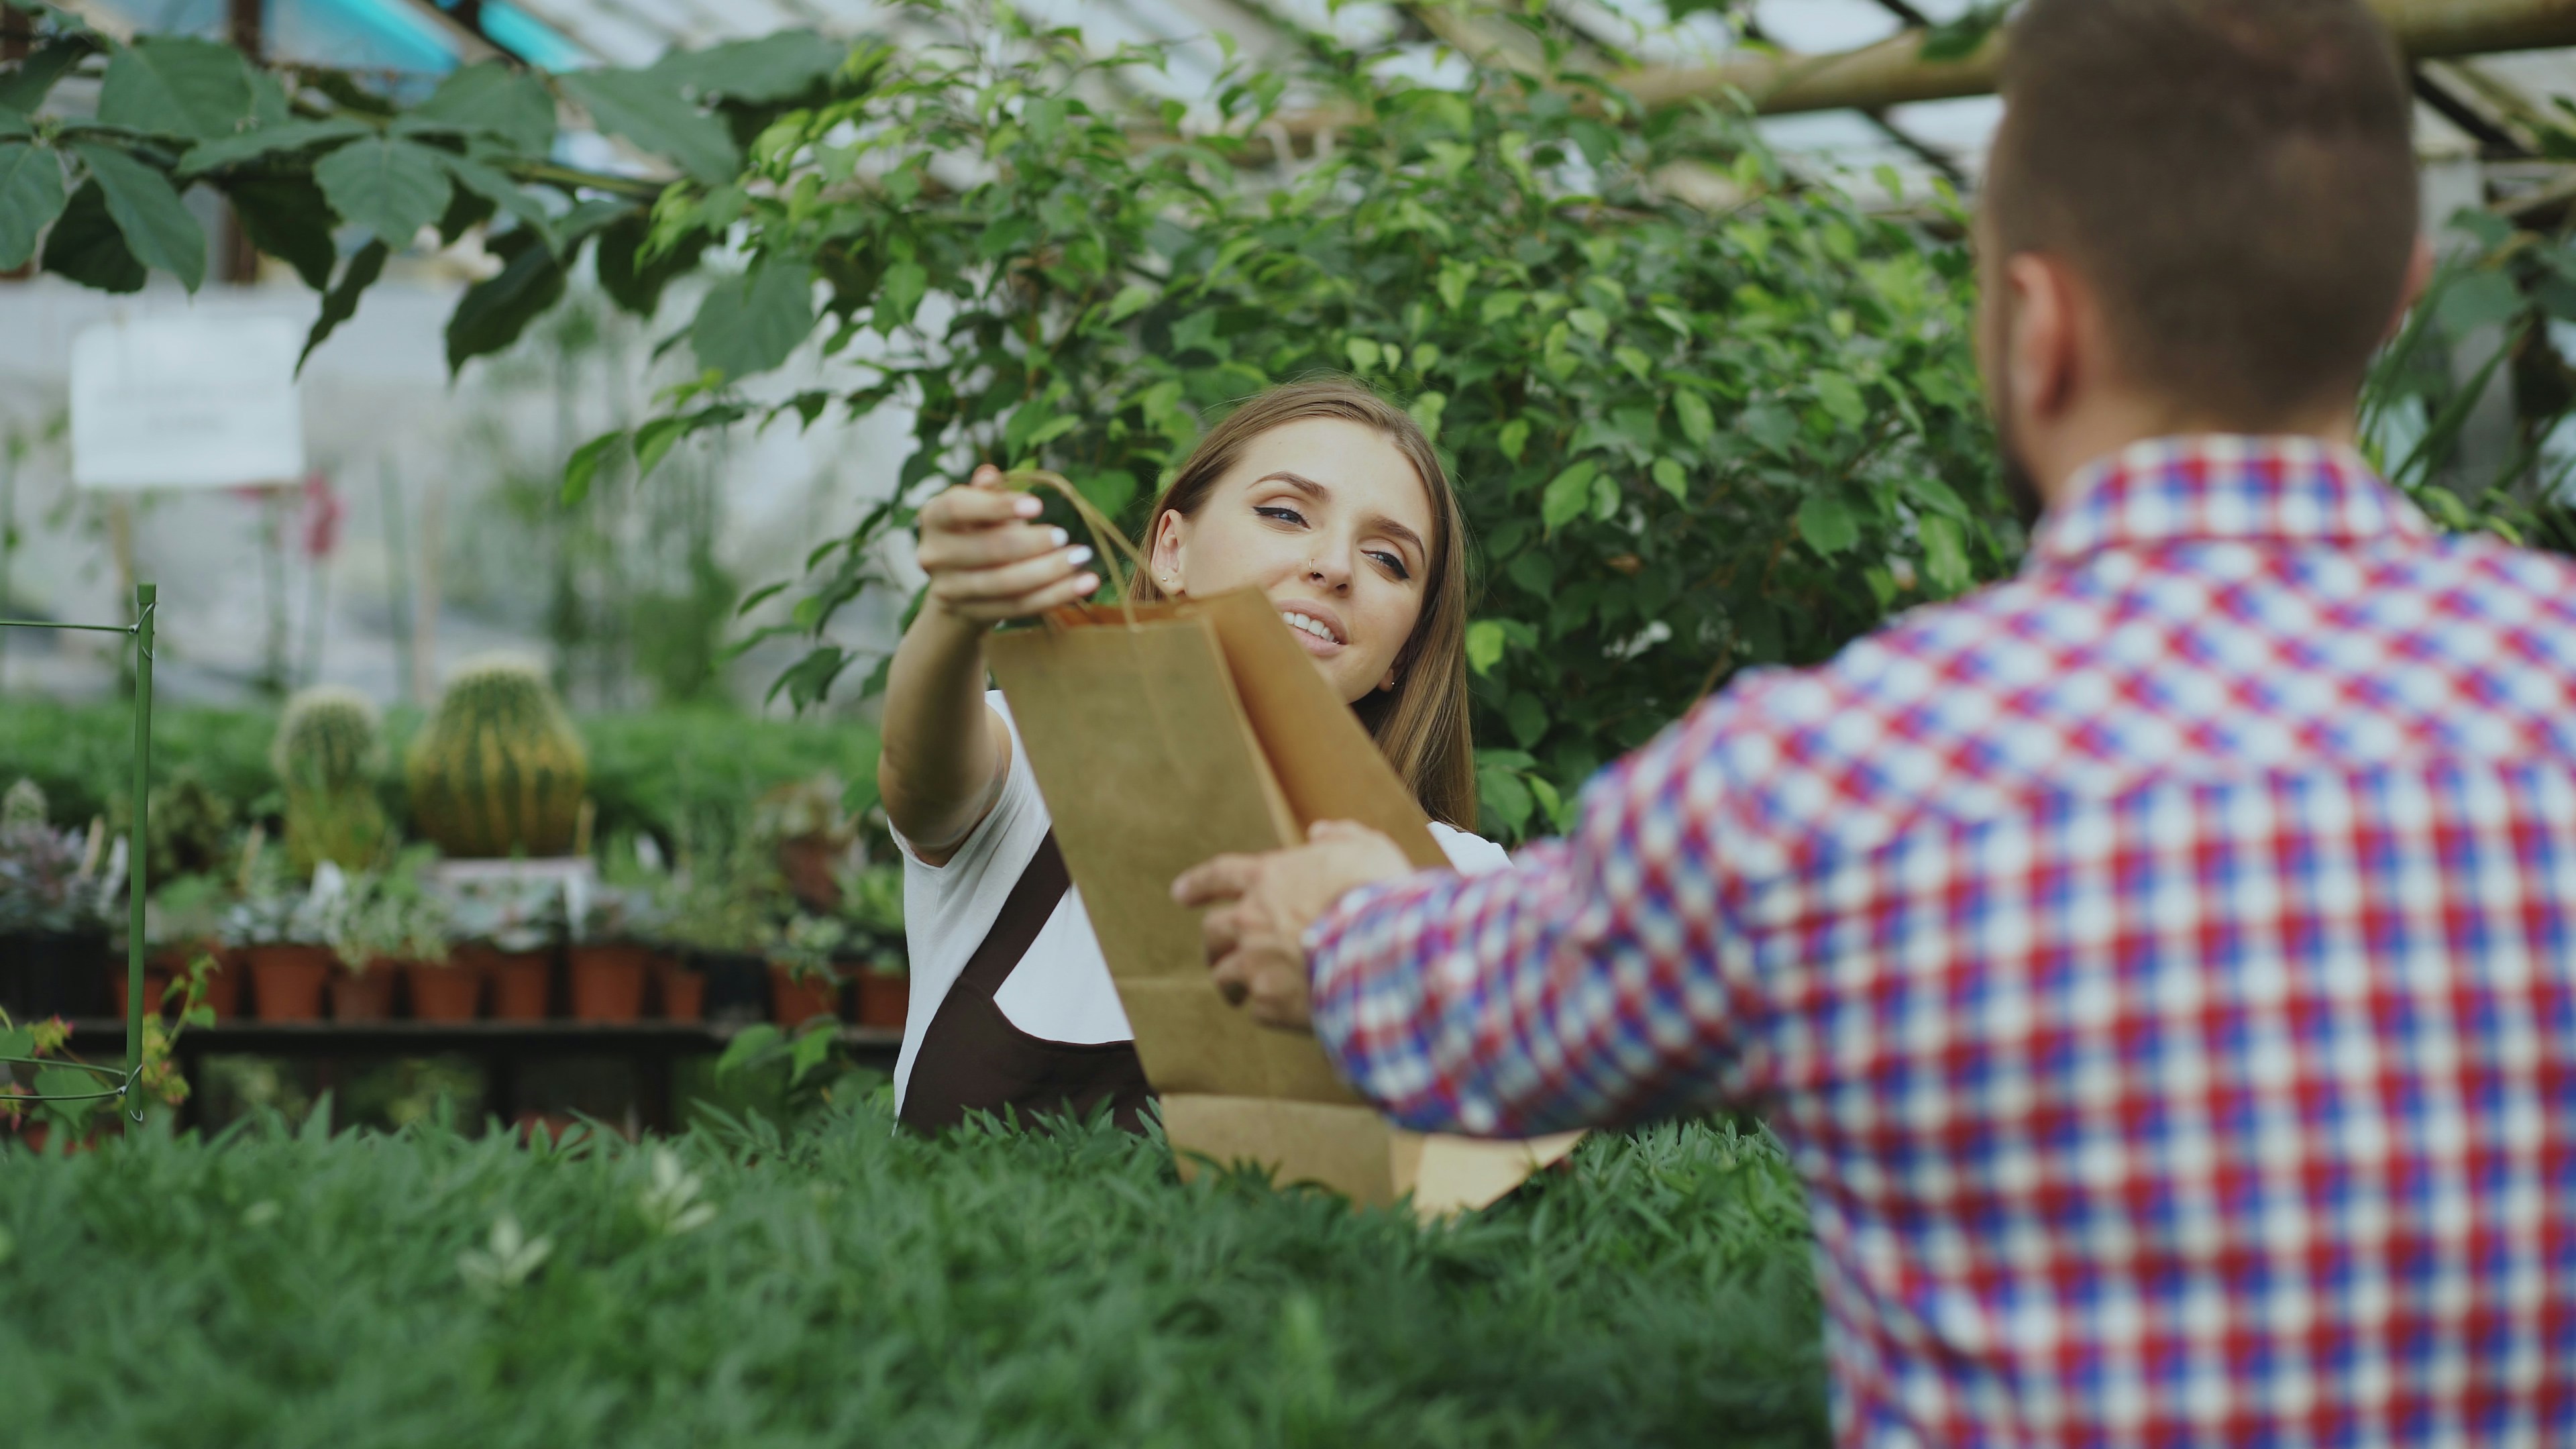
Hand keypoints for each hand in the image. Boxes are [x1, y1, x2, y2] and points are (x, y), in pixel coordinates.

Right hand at [914, 463, 1100, 626]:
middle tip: (1064, 536)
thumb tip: (989, 475)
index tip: (1038, 505)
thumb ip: (988, 493)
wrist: (961, 582)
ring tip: (1081, 558)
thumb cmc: (978, 531)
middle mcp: (933, 555)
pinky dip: (1055, 595)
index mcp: (933, 517)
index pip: (959, 508)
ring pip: (1006, 583)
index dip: (997, 506)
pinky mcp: (973, 614)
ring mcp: (950, 590)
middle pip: (987, 550)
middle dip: (1032, 544)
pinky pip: (1020, 606)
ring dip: (1050, 572)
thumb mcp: (981, 507)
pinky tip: (1084, 583)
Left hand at [1171, 821, 1413, 1030]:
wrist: (1384, 949)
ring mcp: (1256, 963)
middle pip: (1212, 932)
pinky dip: (1268, 1010)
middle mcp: (1250, 920)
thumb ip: (1341, 836)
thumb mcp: (1366, 848)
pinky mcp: (1270, 1002)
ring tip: (1238, 995)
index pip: (1218, 875)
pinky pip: (1258, 1009)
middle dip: (1212, 943)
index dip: (1198, 884)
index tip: (1180, 894)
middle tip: (1216, 954)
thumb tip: (1320, 832)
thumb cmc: (1377, 893)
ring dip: (1230, 983)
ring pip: (1224, 975)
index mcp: (1268, 878)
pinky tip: (1283, 1013)